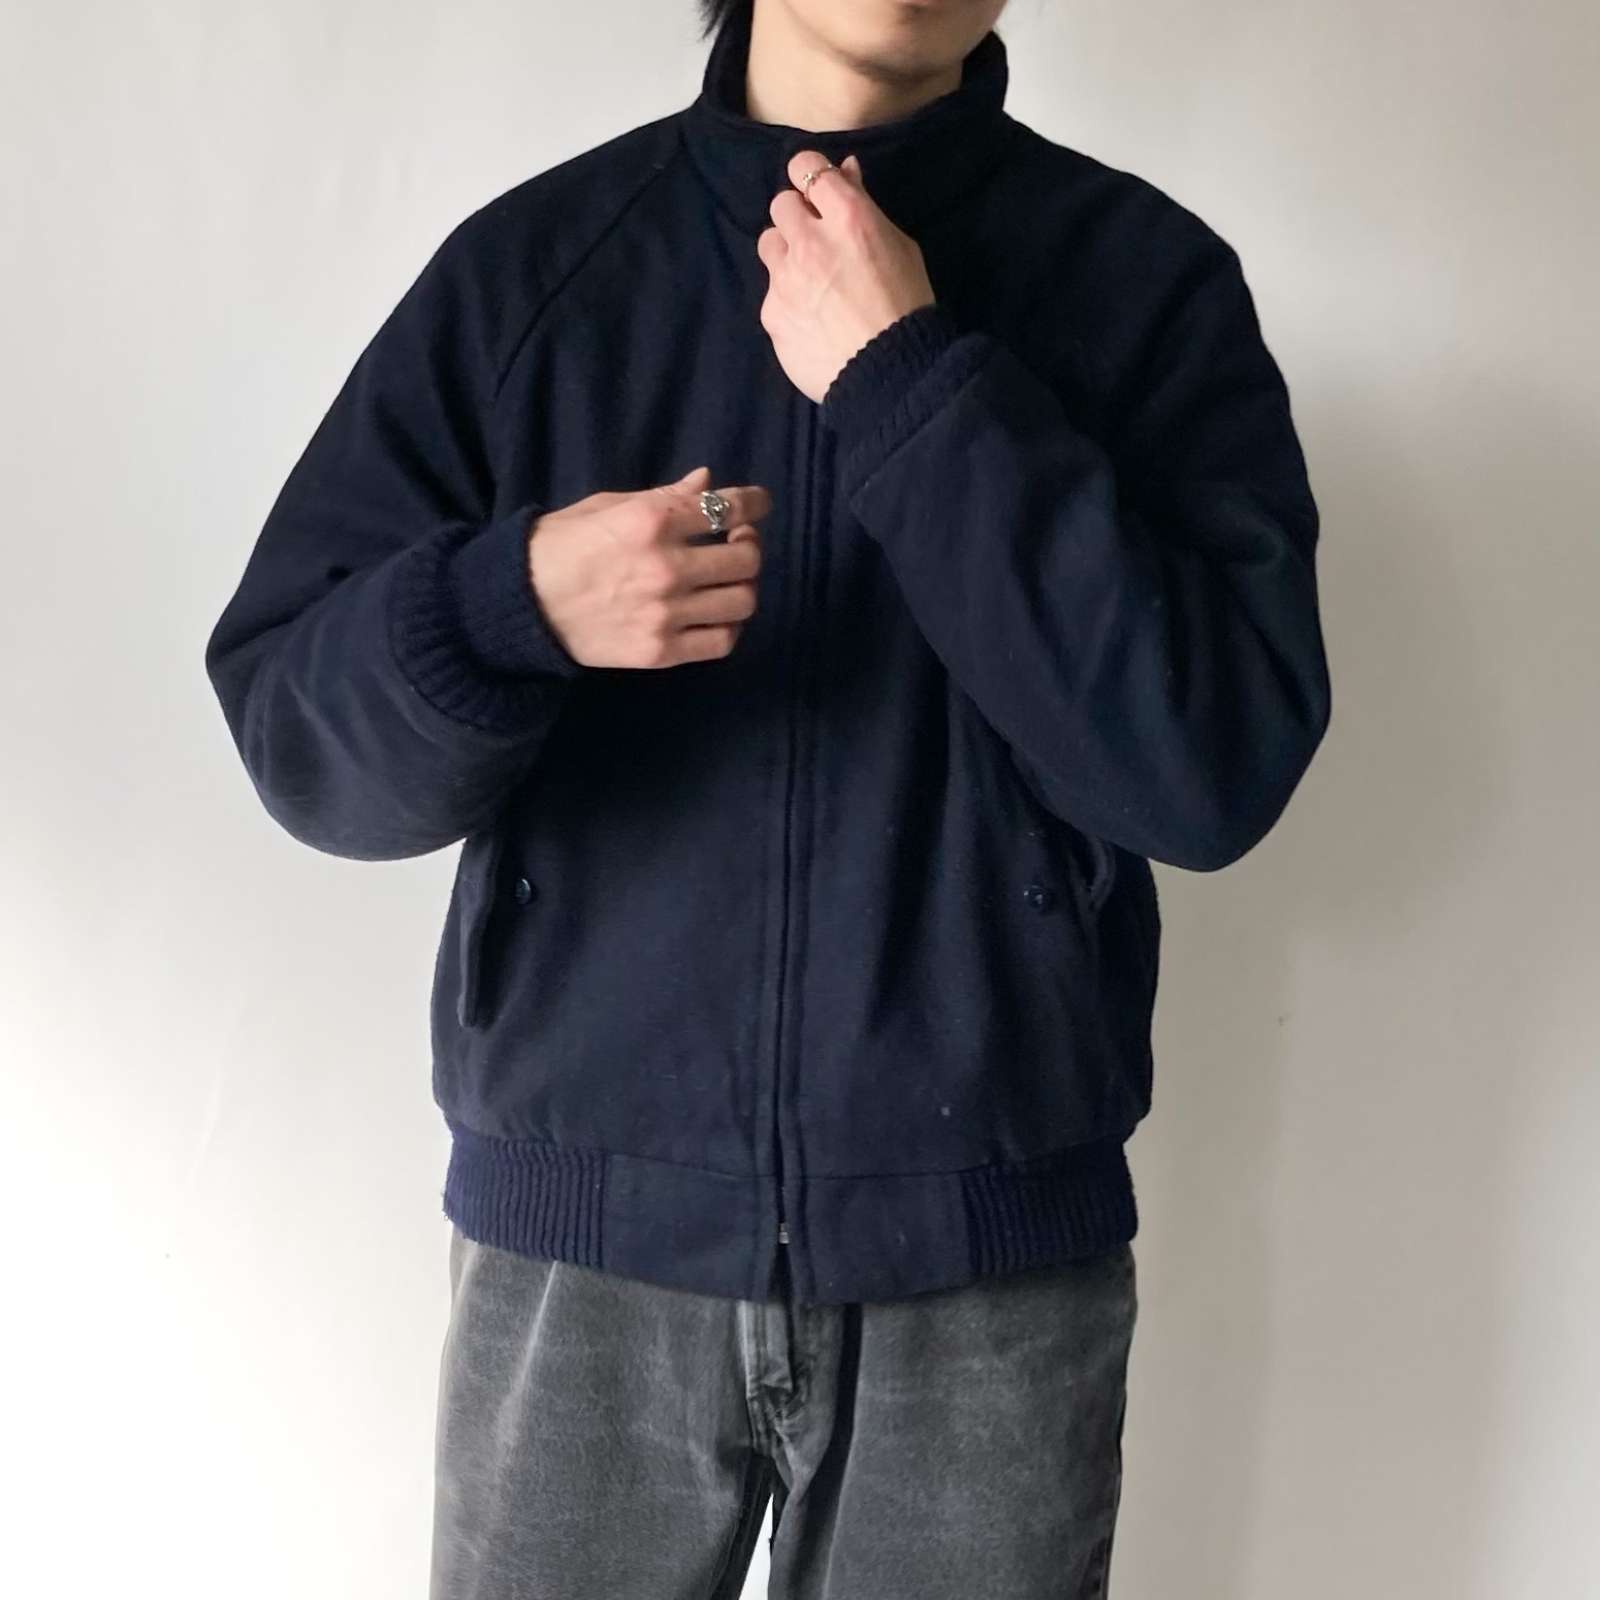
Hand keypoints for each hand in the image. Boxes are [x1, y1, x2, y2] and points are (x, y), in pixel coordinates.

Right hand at [527, 465, 769, 667]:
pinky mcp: (661, 651)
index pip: (728, 507)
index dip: (755, 504)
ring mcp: (666, 614)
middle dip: (749, 546)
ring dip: (743, 587)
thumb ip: (665, 496)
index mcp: (652, 521)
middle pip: (746, 559)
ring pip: (742, 602)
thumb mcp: (607, 506)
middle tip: (737, 543)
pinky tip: (715, 615)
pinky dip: (728, 627)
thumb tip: (707, 481)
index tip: (758, 505)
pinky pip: (721, 642)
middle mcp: (667, 567)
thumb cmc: (559, 545)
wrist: (521, 605)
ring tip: (727, 581)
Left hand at [756, 150, 937, 404]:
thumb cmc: (906, 305)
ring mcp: (786, 278)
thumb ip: (864, 206)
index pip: (807, 167)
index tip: (818, 192)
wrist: (890, 372)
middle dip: (798, 217)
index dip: (811, 176)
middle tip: (818, 241)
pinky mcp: (772, 313)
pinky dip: (787, 298)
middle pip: (781, 204)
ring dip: (786, 252)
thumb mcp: (899, 245)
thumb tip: (844, 172)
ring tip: (810, 279)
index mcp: (848, 217)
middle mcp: (810, 241)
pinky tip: (811, 317)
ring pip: (769, 244)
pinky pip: (771, 292)